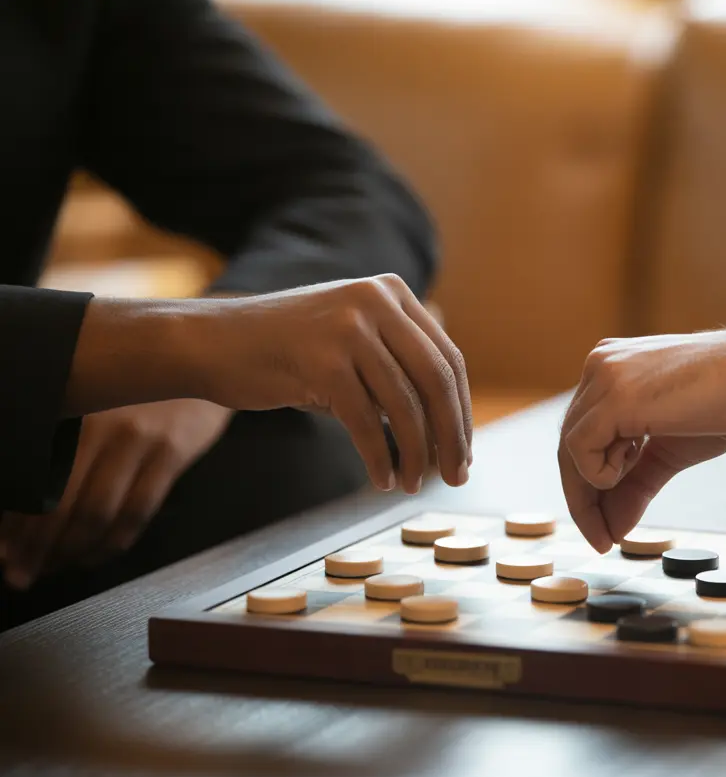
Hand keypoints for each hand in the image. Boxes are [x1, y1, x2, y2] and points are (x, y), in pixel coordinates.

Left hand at [0, 400, 231, 588]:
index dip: (15, 523)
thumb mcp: (91, 394)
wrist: (202, 354)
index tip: (2, 549)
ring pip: (99, 513)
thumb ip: (62, 431)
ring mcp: (139, 440)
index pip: (34, 480)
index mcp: (71, 411)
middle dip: (35, 548)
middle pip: (61, 503)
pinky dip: (115, 541)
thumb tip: (26, 489)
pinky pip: (139, 510)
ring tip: (56, 568)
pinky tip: (98, 554)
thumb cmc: (138, 377)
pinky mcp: (172, 452)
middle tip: (20, 575)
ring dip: (73, 550)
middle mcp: (100, 426)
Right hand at [68, 274, 472, 494]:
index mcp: (392, 292)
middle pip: (437, 381)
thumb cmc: (285, 353)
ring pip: (404, 406)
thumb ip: (397, 369)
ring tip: (412, 484)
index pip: (448, 360)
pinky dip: (380, 458)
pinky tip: (382, 479)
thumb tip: (450, 432)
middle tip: (455, 476)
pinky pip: (367, 423)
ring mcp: (348, 327)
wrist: (210, 342)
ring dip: (416, 455)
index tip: (464, 451)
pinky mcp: (321, 360)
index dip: (461, 412)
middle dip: (451, 436)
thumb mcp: (352, 342)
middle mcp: (376, 300)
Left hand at [558, 314, 725, 551]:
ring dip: (593, 490)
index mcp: (612, 369)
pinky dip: (598, 474)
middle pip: (570, 444)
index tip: (603, 527)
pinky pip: (579, 448)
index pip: (583, 435)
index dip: (587, 487)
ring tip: (629, 498)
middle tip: (603, 539)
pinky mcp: (615, 395)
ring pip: (570, 448)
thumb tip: (613, 528)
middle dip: (583, 499)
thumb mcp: (670, 452)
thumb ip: (637, 484)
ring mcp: (604, 376)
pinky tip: (630, 469)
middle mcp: (600, 366)